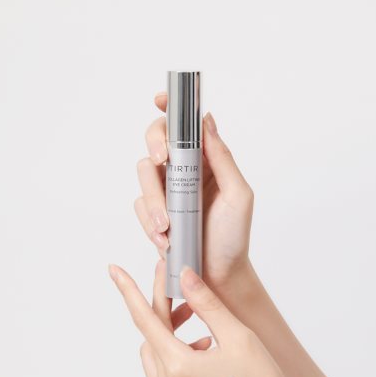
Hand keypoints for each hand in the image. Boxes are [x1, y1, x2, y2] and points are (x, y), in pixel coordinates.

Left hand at [108, 259, 290, 376]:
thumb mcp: (237, 335)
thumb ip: (206, 303)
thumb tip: (184, 275)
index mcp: (178, 366)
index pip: (145, 318)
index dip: (130, 290)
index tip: (114, 270)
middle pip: (151, 336)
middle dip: (166, 314)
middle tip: (189, 299)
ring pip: (154, 356)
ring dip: (170, 338)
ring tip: (206, 335)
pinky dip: (176, 360)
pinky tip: (204, 355)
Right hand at [133, 93, 253, 290]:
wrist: (218, 276)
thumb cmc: (233, 237)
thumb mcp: (238, 195)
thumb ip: (223, 157)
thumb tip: (207, 121)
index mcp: (207, 160)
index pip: (186, 125)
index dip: (171, 107)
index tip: (160, 100)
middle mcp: (184, 170)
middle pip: (156, 139)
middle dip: (154, 144)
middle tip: (160, 160)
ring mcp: (166, 190)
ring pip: (143, 173)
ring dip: (152, 198)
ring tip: (167, 225)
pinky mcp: (153, 212)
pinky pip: (138, 205)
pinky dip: (149, 221)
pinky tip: (165, 239)